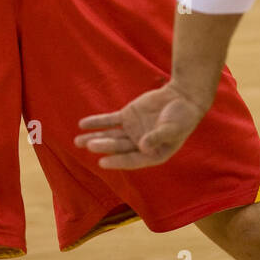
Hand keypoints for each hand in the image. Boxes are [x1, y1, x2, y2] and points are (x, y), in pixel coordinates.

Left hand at [75, 80, 205, 170]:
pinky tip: (82, 124)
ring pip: (110, 136)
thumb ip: (157, 137)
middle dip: (103, 146)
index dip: (117, 161)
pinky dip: (96, 122)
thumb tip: (142, 147)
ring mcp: (132, 131)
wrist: (182, 97)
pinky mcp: (127, 117)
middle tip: (89, 145)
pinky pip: (109, 120)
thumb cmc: (182, 117)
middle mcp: (139, 146)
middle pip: (118, 147)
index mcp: (153, 154)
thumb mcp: (172, 128)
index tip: (102, 162)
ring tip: (77, 141)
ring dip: (95, 137)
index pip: (132, 160)